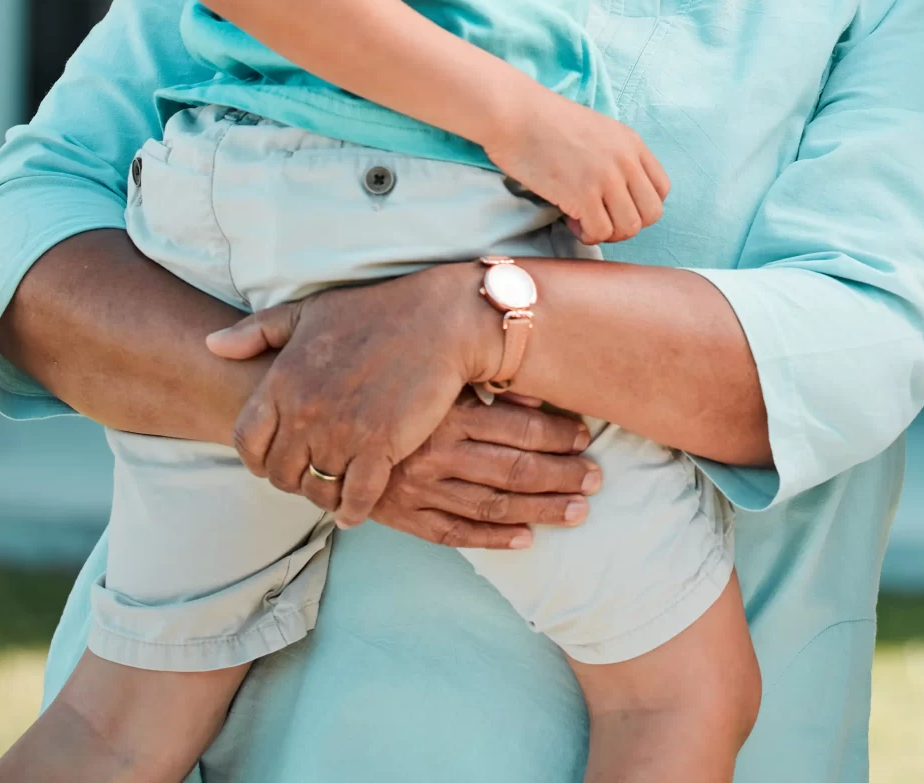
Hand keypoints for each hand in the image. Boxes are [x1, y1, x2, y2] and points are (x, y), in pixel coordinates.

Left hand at [208, 265, 490, 525]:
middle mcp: (305, 413)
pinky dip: (353, 511)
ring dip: (322, 497)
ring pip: (316, 490)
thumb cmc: (375, 310)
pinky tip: (355, 509)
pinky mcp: (381, 447)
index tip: (274, 461)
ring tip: (333, 493)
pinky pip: (356, 498)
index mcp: (282, 381)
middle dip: (292, 479)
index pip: (247, 442)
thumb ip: (256, 330)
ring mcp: (342, 433)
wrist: (438, 319)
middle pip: (280, 473)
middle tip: (310, 476)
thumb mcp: (308, 311)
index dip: (257, 459)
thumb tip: (212, 345)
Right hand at [370, 394, 604, 549]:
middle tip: (595, 479)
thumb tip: (537, 399)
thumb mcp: (438, 383)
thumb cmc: (393, 397)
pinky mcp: (403, 516)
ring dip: (540, 510)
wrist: (327, 432)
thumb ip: (486, 390)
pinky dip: (492, 539)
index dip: (557, 435)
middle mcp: (435, 454)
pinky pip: (454, 533)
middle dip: (561, 476)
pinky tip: (526, 540)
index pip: (518, 429)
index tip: (584, 438)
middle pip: (513, 470)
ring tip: (578, 511)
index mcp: (448, 415)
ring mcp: (418, 490)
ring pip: (492, 505)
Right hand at [486, 88, 670, 245]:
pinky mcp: (582, 194)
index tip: (617, 205)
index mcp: (632, 143)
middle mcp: (626, 161)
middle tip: (602, 219)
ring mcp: (606, 178)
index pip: (661, 189)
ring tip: (584, 220)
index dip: (641, 205)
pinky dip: (587, 235)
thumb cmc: (547, 122)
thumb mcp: (598, 130)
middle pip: (651, 214)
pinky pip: (600, 232)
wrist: (515, 114)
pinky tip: (571, 221)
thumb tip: (622, 192)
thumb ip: (617, 156)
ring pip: (629, 228)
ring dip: (607, 233)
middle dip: (628, 224)